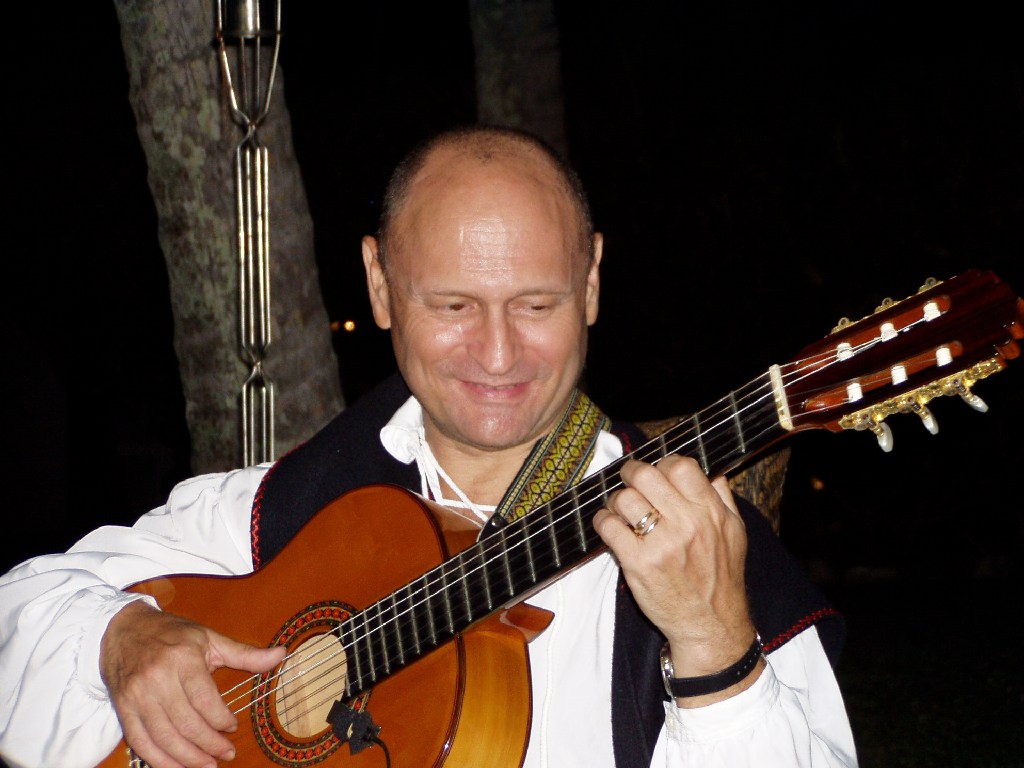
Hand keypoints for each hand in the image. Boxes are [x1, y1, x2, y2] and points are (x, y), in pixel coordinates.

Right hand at [100, 600, 285, 767]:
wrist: (123, 629)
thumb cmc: (173, 634)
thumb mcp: (210, 638)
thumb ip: (245, 653)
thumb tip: (281, 654)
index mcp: (183, 658)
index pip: (204, 699)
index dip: (221, 719)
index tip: (233, 727)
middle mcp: (158, 678)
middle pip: (185, 723)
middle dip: (209, 744)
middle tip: (227, 754)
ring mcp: (138, 695)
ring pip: (164, 737)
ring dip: (187, 758)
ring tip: (208, 765)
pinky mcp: (123, 708)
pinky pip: (140, 741)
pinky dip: (159, 759)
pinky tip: (177, 766)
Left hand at [593, 456, 759, 700]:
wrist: (711, 625)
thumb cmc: (720, 579)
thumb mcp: (735, 533)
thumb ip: (722, 498)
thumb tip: (709, 470)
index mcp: (710, 512)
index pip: (680, 466)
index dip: (663, 463)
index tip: (657, 472)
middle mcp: (687, 524)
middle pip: (646, 475)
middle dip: (631, 473)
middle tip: (628, 480)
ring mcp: (661, 544)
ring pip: (624, 498)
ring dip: (615, 500)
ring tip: (619, 509)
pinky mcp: (638, 564)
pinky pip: (609, 526)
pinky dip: (603, 521)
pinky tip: (610, 526)